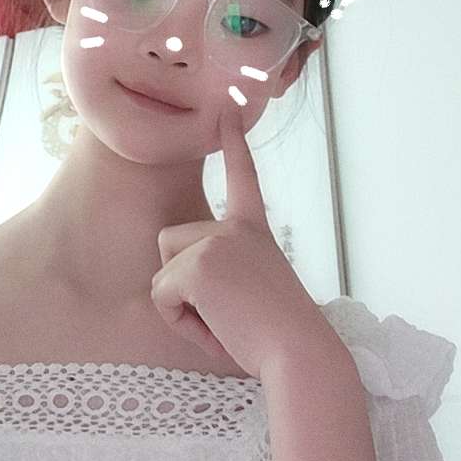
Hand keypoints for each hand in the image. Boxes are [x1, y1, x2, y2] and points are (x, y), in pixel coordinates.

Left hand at [150, 96, 346, 378]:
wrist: (298, 352)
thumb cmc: (278, 337)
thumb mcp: (252, 290)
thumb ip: (223, 273)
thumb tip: (181, 285)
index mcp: (253, 230)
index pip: (242, 177)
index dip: (234, 142)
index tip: (228, 108)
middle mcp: (234, 227)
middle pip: (170, 243)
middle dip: (180, 282)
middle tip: (225, 313)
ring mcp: (215, 241)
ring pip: (162, 272)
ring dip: (181, 305)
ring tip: (223, 322)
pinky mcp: (197, 265)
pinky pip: (162, 297)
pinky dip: (181, 322)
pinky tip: (217, 330)